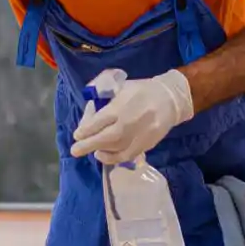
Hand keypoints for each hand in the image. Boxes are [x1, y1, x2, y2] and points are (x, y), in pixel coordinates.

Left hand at [68, 68, 194, 164]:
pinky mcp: (146, 144)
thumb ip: (105, 98)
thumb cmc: (142, 91)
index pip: (100, 120)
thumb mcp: (122, 87)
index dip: (86, 129)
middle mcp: (130, 121)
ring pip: (116, 148)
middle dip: (88, 145)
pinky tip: (104, 155)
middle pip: (107, 137)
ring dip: (101, 151)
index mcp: (122, 105)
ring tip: (91, 151)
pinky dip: (113, 158)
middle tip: (75, 150)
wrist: (170, 100)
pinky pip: (127, 155)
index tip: (77, 135)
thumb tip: (89, 112)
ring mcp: (140, 135)